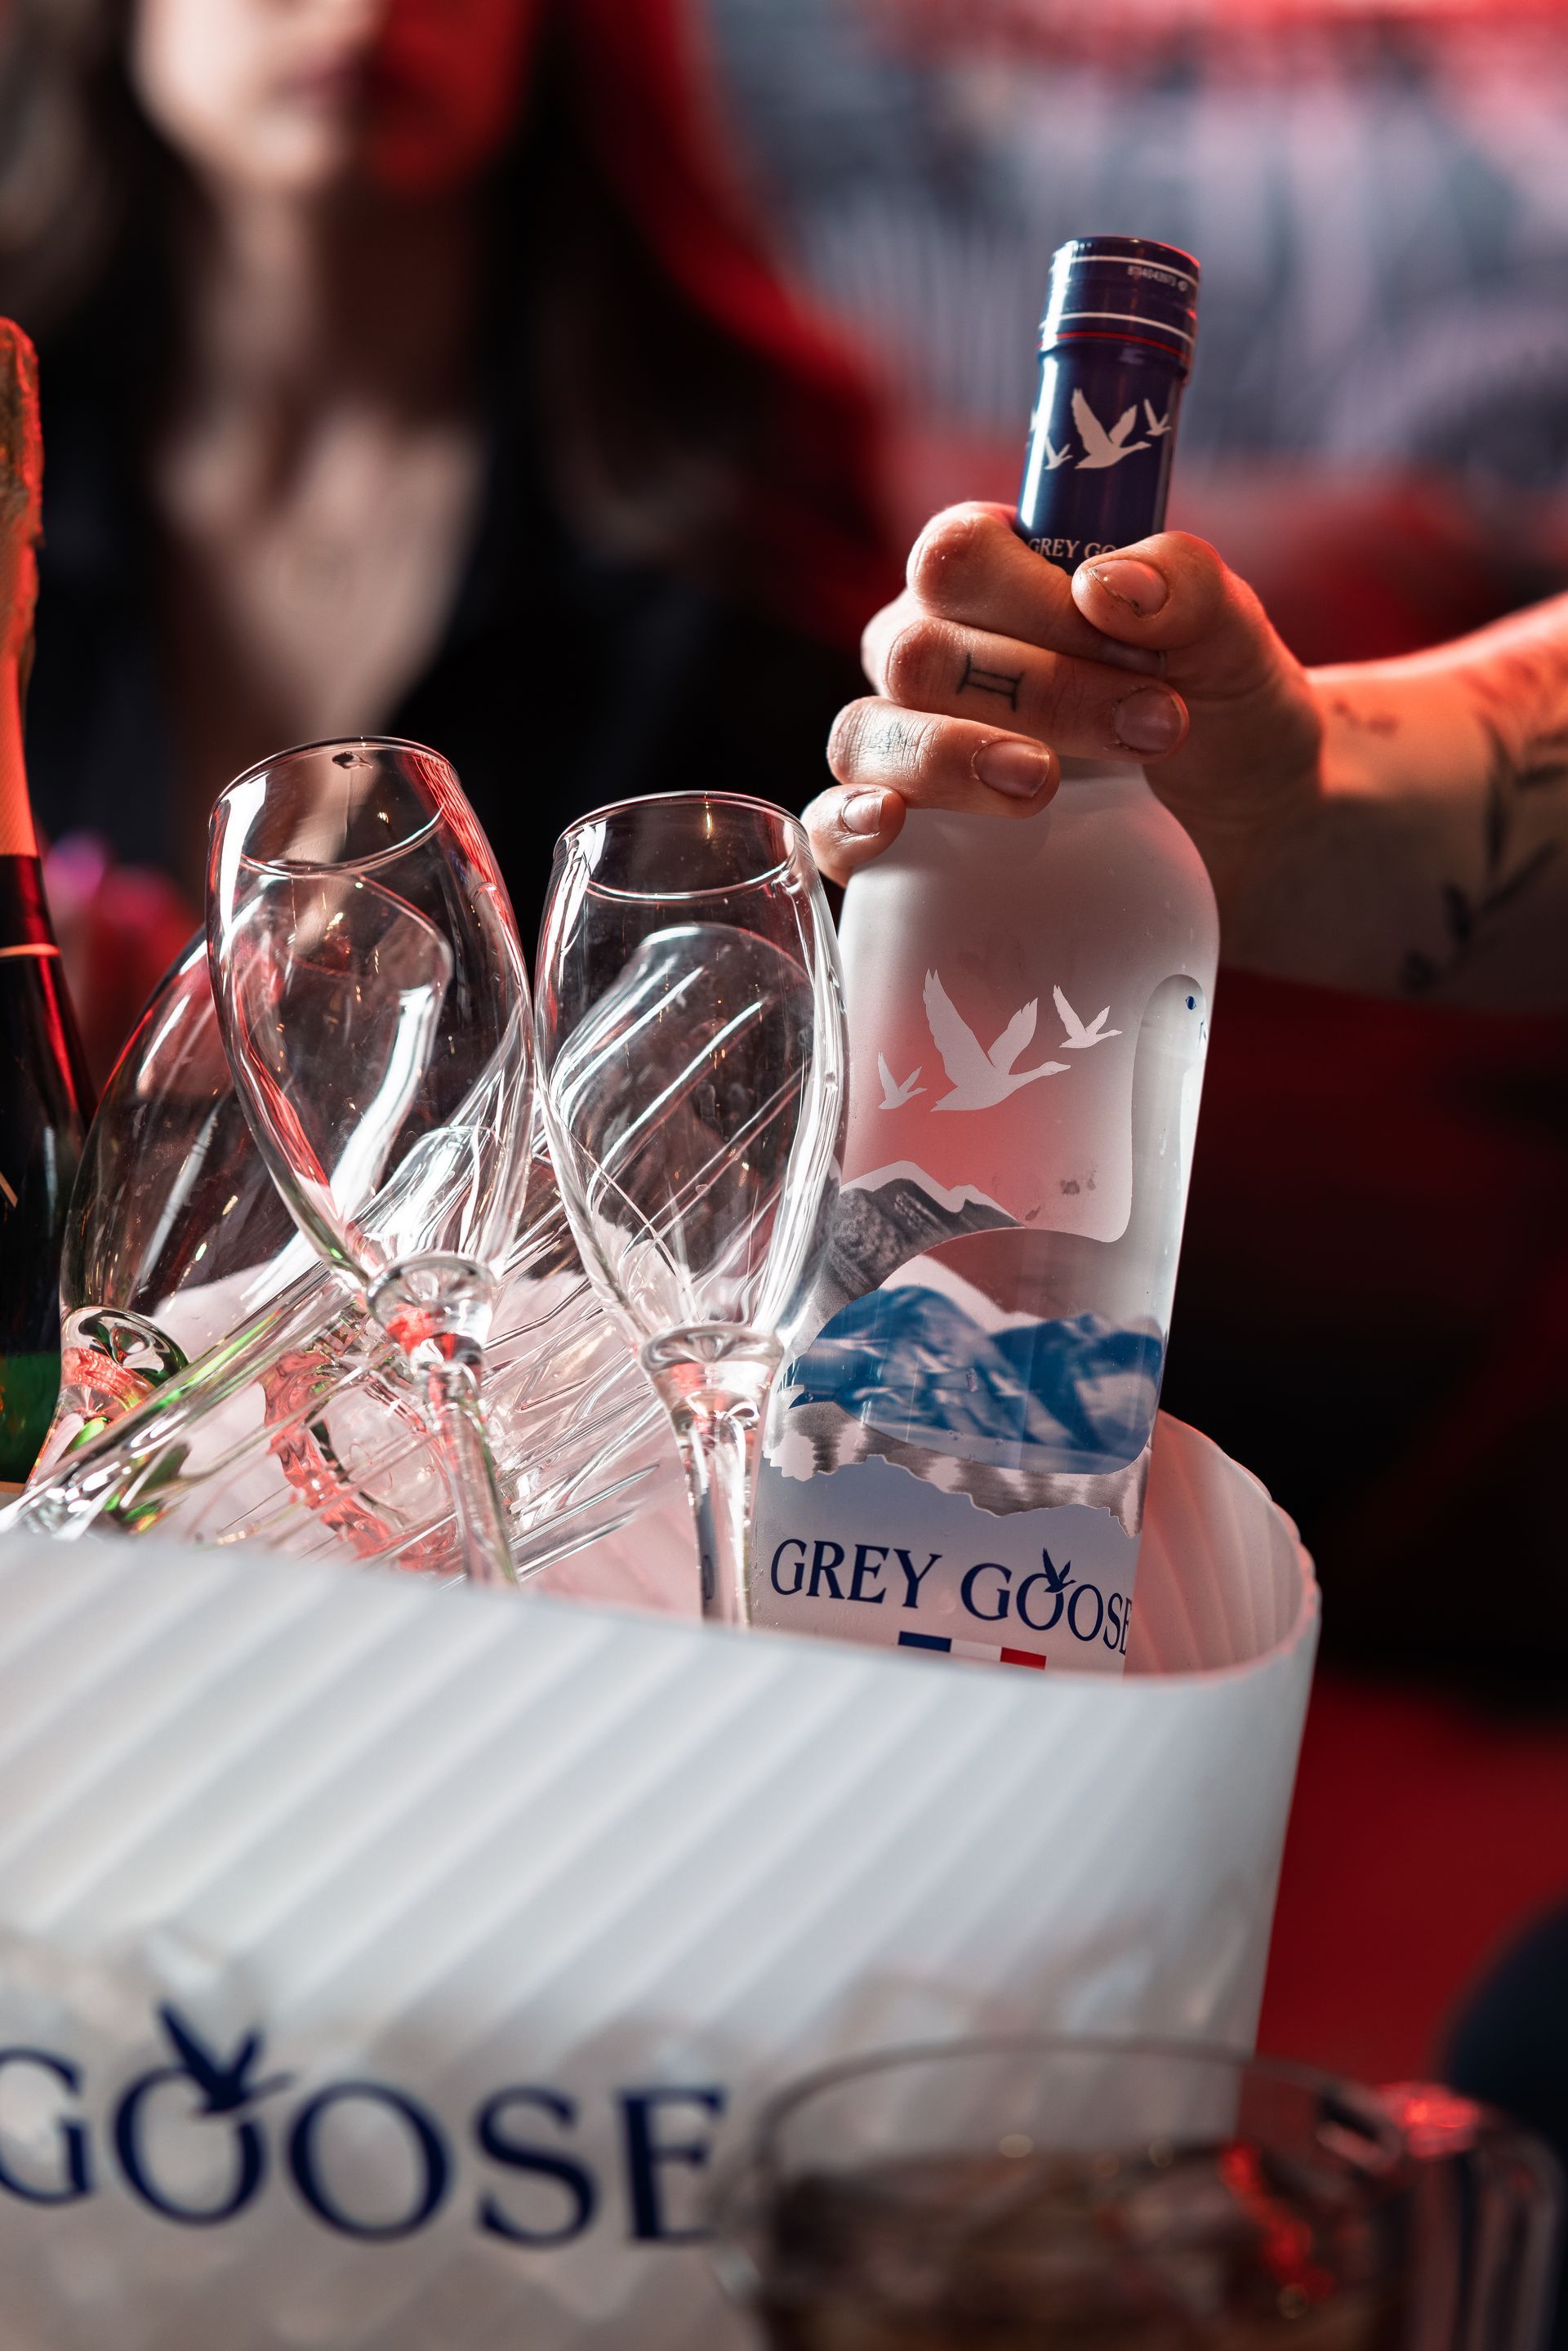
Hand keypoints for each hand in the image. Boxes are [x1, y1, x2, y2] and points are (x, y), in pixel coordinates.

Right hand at [805, 503, 1325, 929]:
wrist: (1248, 829)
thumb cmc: (1225, 712)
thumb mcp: (1235, 640)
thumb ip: (1188, 590)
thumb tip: (1108, 586)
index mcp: (990, 577)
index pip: (956, 555)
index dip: (1033, 598)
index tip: (1133, 643)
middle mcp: (929, 655)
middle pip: (918, 653)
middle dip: (1037, 691)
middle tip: (1153, 728)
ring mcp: (904, 748)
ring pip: (867, 735)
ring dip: (954, 758)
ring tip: (1049, 786)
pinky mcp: (906, 843)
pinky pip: (830, 827)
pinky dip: (849, 824)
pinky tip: (892, 825)